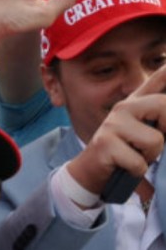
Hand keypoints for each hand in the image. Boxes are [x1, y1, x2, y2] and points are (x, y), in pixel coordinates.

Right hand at [66, 65, 165, 194]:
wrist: (91, 169)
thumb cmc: (126, 151)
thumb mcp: (146, 132)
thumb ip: (161, 119)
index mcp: (136, 102)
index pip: (157, 79)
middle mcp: (124, 106)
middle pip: (164, 106)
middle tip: (152, 144)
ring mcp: (112, 123)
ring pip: (155, 140)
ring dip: (150, 156)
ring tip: (136, 155)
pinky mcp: (105, 143)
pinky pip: (139, 161)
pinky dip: (137, 170)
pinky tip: (124, 165)